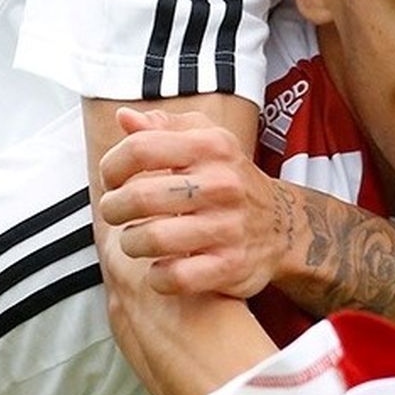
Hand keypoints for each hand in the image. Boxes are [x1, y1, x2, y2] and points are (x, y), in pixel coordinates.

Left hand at [97, 108, 289, 297]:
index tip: (112, 180)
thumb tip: (124, 118)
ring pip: (151, 239)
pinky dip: (158, 277)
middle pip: (139, 196)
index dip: (112, 167)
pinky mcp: (231, 266)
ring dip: (131, 243)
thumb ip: (162, 127)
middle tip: (116, 214)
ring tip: (135, 241)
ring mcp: (228, 227)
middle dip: (114, 209)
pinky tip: (160, 268)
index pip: (139, 149)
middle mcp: (222, 184)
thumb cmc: (228, 178)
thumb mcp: (205, 140)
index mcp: (210, 146)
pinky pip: (175, 277)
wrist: (282, 225)